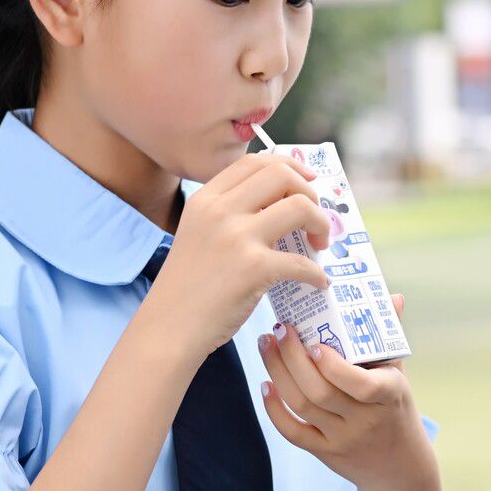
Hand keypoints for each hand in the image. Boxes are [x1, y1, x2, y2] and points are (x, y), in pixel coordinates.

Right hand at [143, 149, 333, 356]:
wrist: (168, 329)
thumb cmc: (189, 288)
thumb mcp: (199, 235)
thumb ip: (231, 215)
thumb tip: (284, 204)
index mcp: (205, 199)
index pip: (254, 161)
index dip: (290, 167)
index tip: (308, 181)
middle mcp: (220, 210)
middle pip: (282, 175)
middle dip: (311, 193)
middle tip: (315, 220)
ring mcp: (236, 237)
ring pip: (300, 207)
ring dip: (321, 224)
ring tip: (320, 246)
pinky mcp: (253, 268)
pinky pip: (303, 261)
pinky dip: (318, 274)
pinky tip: (318, 283)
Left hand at [256, 293, 435, 490]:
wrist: (398, 466)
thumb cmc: (396, 409)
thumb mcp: (400, 376)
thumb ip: (390, 338)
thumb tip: (393, 297)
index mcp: (388, 396)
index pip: (362, 385)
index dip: (335, 367)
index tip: (316, 344)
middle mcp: (364, 420)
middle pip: (320, 392)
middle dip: (293, 358)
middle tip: (278, 330)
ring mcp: (342, 438)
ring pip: (303, 407)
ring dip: (278, 374)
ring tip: (266, 346)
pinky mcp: (325, 452)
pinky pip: (293, 432)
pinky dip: (275, 409)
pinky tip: (266, 385)